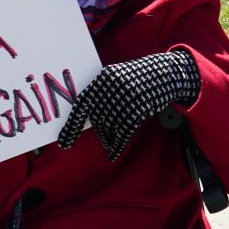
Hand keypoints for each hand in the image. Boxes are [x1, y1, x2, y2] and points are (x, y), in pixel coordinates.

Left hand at [57, 50, 200, 160]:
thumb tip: (85, 119)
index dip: (71, 126)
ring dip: (108, 139)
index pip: (81, 105)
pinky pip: (121, 134)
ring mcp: (125, 99)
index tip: (63, 143)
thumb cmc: (137, 78)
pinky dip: (116, 147)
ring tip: (110, 143)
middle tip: (103, 139)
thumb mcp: (117, 79)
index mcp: (104, 78)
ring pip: (109, 127)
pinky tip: (112, 155)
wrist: (165, 74)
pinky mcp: (137, 110)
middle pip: (97, 119)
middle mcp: (112, 87)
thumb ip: (101, 94)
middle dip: (99, 132)